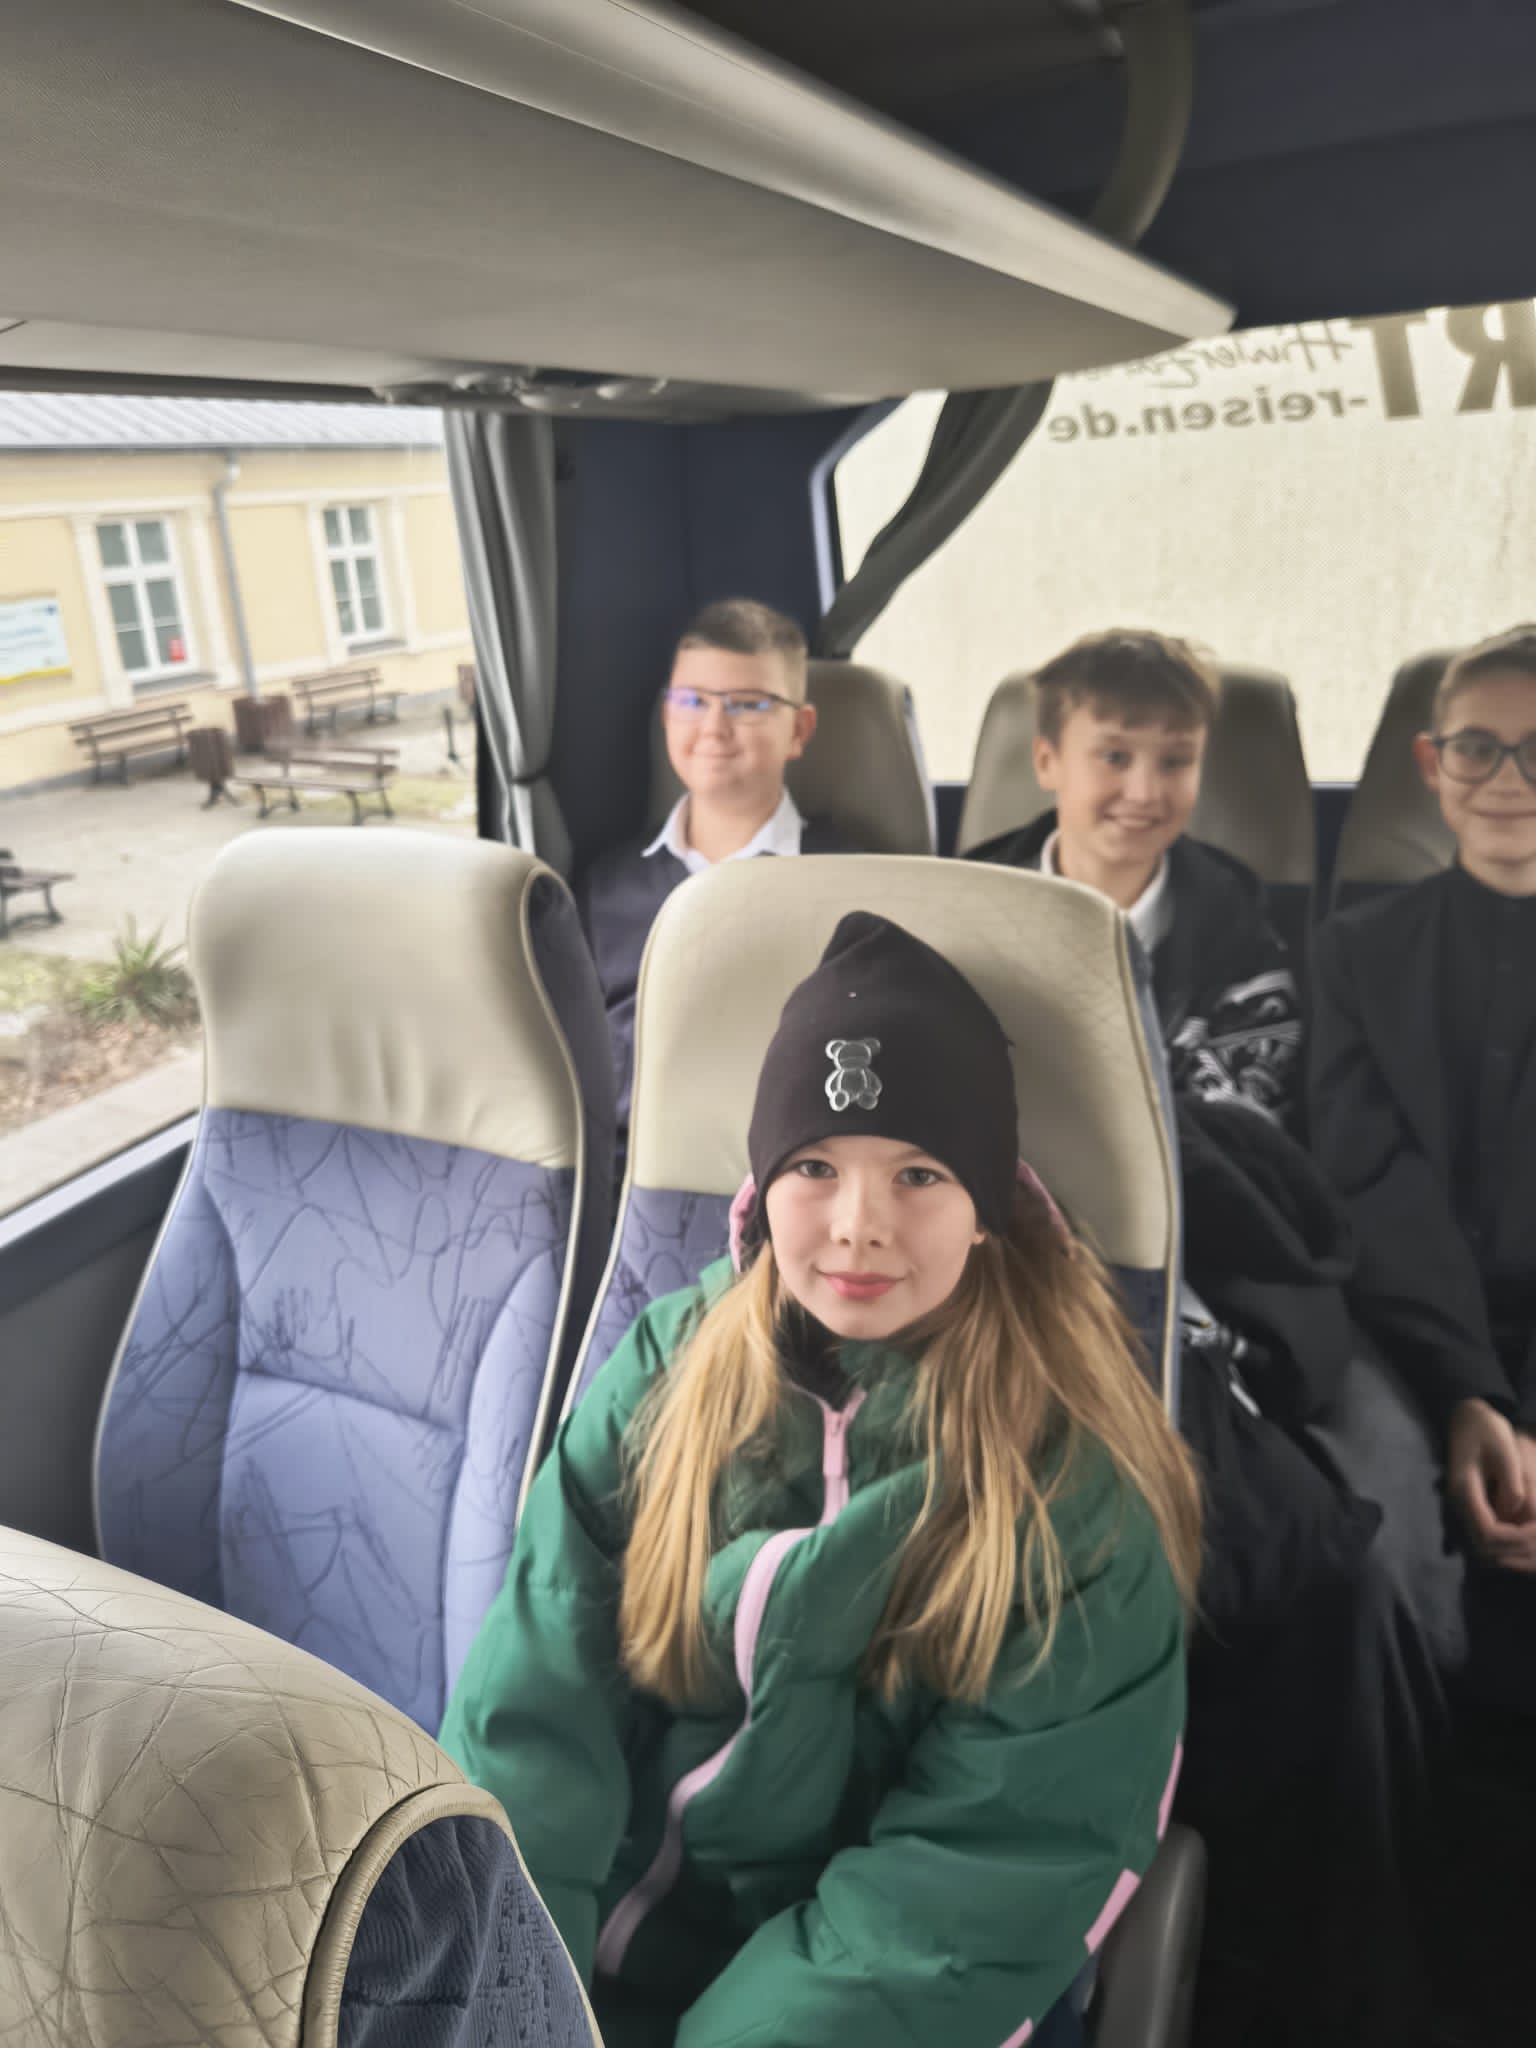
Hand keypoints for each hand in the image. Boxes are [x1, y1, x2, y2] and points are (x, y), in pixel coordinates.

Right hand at [1447, 1401, 1535, 1571]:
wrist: (1467, 1417)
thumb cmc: (1487, 1429)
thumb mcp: (1505, 1450)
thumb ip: (1512, 1483)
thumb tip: (1516, 1511)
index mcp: (1465, 1491)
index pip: (1489, 1533)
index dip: (1516, 1540)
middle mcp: (1459, 1505)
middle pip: (1485, 1549)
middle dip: (1516, 1551)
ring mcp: (1463, 1508)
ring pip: (1484, 1549)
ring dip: (1512, 1552)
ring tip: (1535, 1541)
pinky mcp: (1471, 1508)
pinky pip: (1486, 1538)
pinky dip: (1506, 1545)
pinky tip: (1525, 1537)